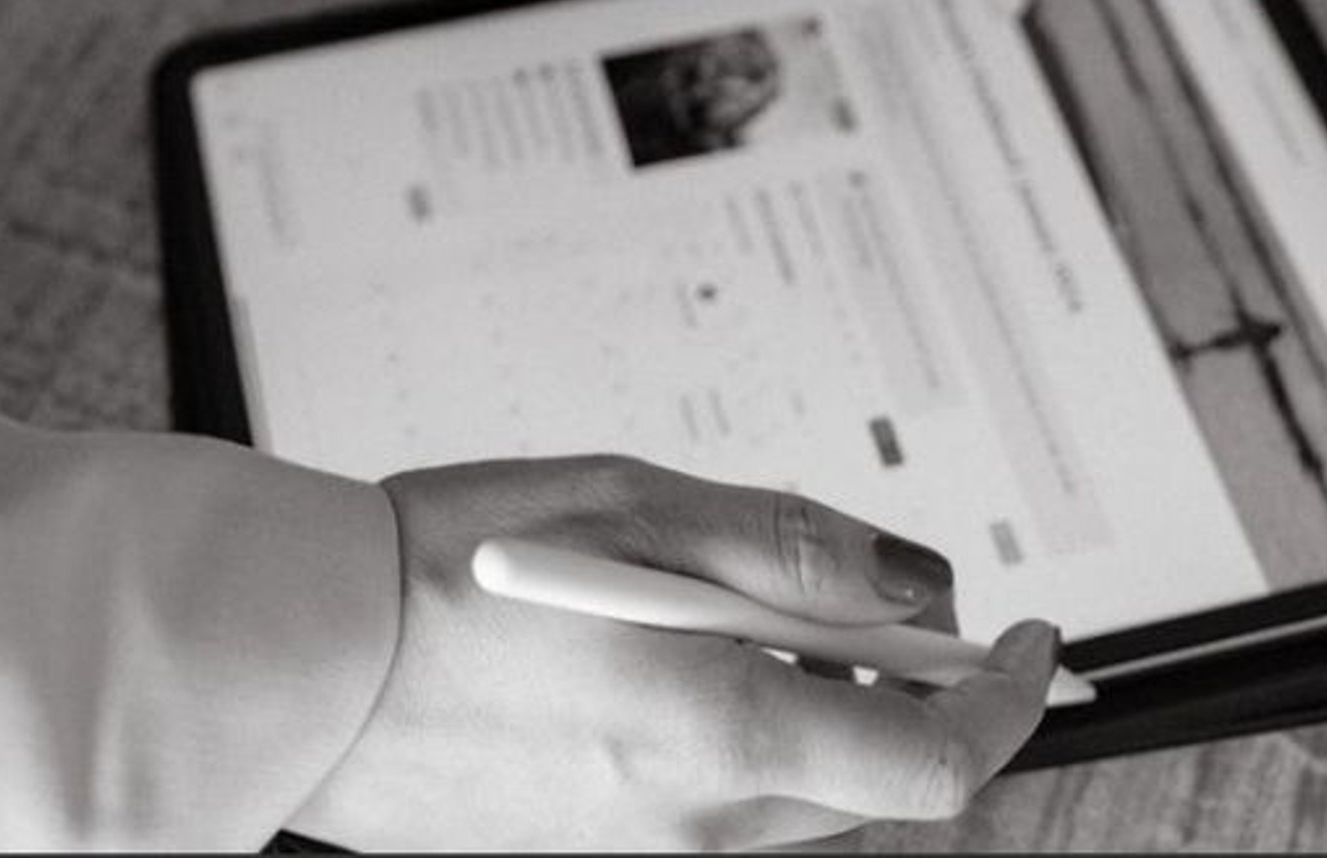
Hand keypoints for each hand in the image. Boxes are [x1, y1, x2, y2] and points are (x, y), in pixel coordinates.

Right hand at [288, 453, 1060, 852]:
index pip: (937, 759)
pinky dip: (732, 736)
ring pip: (791, 797)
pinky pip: (709, 811)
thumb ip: (789, 549)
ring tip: (754, 607)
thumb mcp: (635, 503)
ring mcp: (638, 857)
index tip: (1030, 640)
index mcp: (723, 733)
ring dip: (815, 709)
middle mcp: (696, 825)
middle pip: (871, 784)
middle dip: (910, 695)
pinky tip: (669, 657)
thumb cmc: (446, 571)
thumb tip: (915, 582)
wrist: (296, 667)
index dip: (1009, 700)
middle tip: (902, 604)